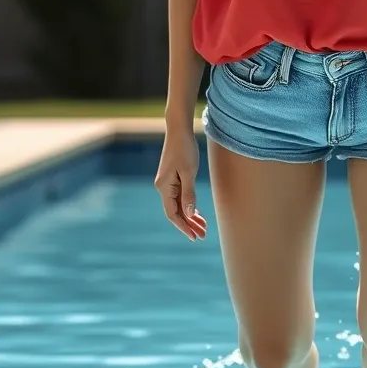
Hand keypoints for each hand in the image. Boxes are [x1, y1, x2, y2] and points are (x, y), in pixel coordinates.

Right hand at [154, 126, 207, 241]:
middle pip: (176, 212)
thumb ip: (189, 194)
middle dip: (189, 224)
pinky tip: (197, 213)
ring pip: (178, 205)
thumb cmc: (185, 149)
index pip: (172, 214)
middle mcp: (163, 187)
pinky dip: (188, 206)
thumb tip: (189, 214)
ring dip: (190, 217)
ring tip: (203, 227)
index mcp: (164, 187)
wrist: (179, 130)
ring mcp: (167, 183)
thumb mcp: (189, 172)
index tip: (195, 237)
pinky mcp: (172, 178)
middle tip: (203, 235)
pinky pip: (179, 197)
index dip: (183, 227)